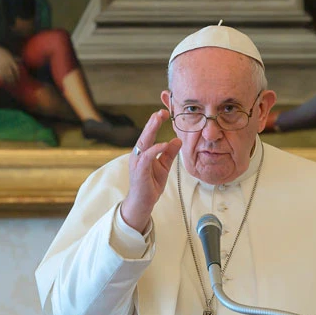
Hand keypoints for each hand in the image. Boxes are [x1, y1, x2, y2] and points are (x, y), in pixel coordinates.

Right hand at [0, 39, 19, 84]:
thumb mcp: (7, 53)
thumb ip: (13, 57)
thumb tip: (20, 60)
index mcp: (11, 59)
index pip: (16, 68)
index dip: (17, 74)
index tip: (18, 79)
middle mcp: (7, 63)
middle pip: (12, 73)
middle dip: (14, 80)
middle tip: (14, 84)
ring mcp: (2, 65)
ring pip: (7, 75)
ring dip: (9, 81)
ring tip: (10, 85)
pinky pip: (1, 75)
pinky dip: (3, 80)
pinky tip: (4, 83)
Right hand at [120, 110, 182, 232]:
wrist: (143, 202)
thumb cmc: (150, 184)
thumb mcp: (164, 166)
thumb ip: (169, 154)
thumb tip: (178, 140)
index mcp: (143, 152)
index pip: (149, 134)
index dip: (155, 123)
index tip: (164, 113)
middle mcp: (138, 155)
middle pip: (145, 135)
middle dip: (152, 122)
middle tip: (160, 111)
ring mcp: (137, 162)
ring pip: (144, 142)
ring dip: (151, 130)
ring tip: (158, 119)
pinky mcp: (140, 171)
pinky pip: (147, 157)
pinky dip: (155, 149)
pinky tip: (163, 144)